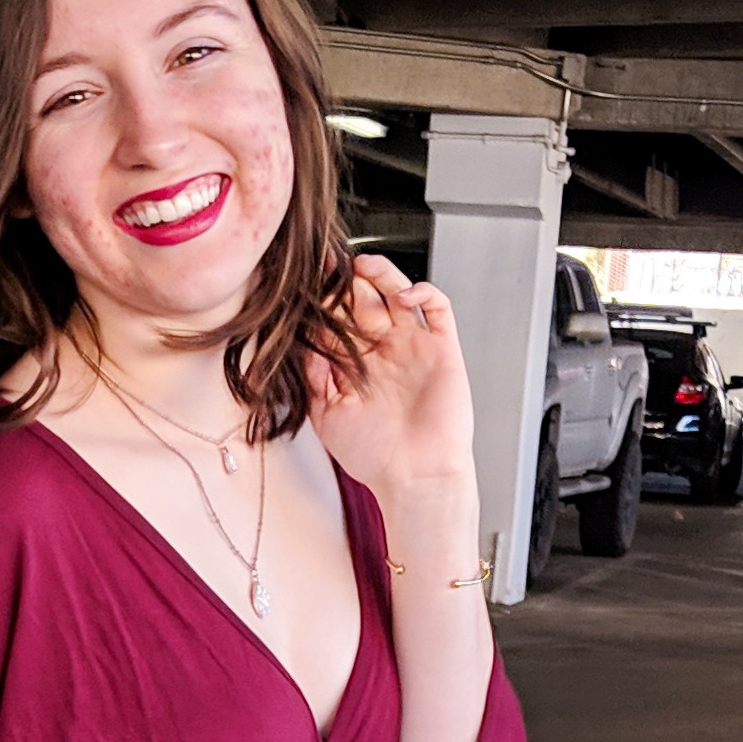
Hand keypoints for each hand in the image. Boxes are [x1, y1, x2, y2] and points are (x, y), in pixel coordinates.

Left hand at [303, 249, 474, 498]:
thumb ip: (313, 374)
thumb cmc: (373, 455)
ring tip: (362, 265)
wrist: (415, 477)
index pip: (337, 320)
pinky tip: (404, 293)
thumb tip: (300, 338)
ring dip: (382, 274)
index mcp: (354, 364)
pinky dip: (423, 292)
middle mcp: (383, 351)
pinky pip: (437, 308)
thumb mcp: (326, 413)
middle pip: (364, 300)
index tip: (304, 285)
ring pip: (397, 294)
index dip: (323, 301)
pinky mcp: (442, 347)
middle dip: (347, 283)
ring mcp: (413, 346)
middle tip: (332, 268)